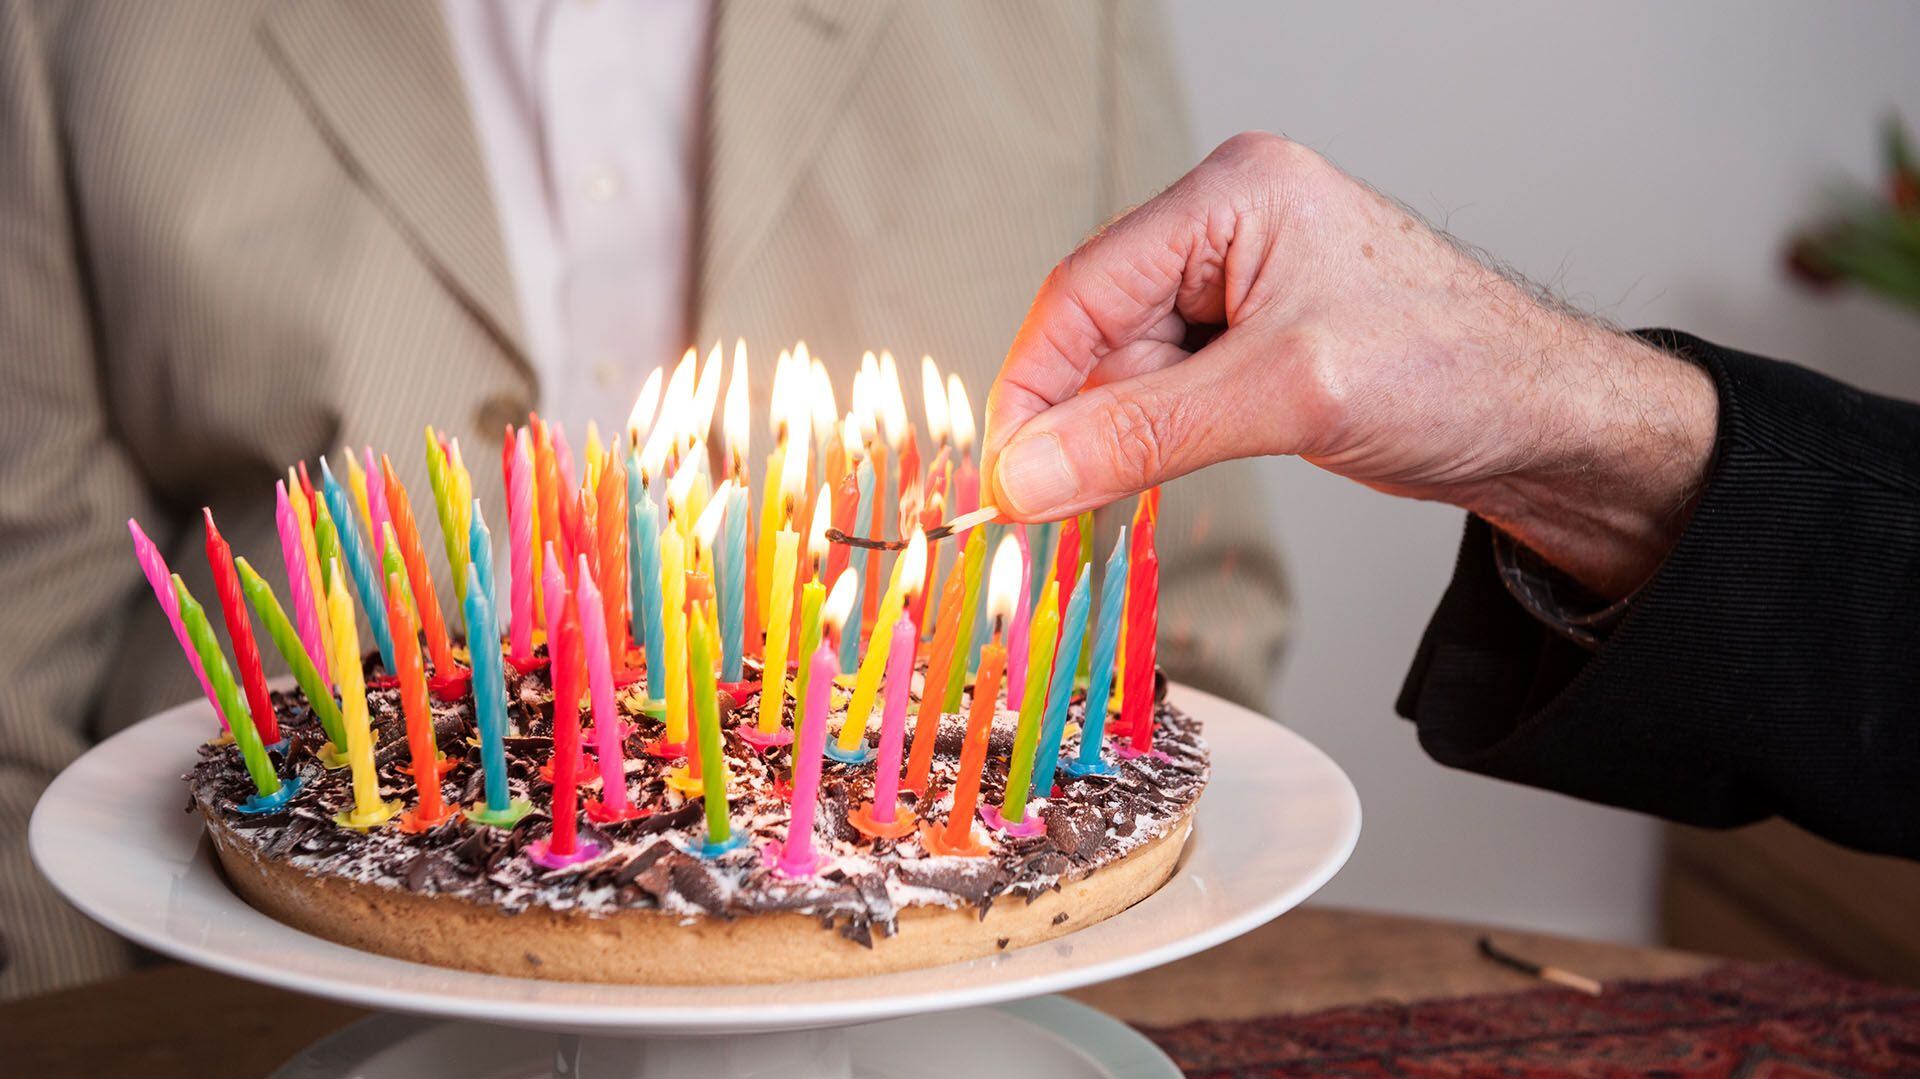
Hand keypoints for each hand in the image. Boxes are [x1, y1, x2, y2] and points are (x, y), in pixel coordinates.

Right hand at [984, 132, 1716, 597]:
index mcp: (1234, 195)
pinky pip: (1166, 393)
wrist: (1549, 422)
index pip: (1084, 288)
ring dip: (1118, 438)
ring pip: (1127, 371)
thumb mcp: (1286, 397)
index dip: (1031, 384)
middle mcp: (1227, 228)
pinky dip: (1151, 442)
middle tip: (1050, 502)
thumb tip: (1029, 471)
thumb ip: (1145, 432)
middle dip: (1077, 418)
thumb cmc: (1457, 370)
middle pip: (1098, 329)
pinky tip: (1159, 476)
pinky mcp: (1253, 342)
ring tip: (1133, 490)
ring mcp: (1239, 286)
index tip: (1002, 471)